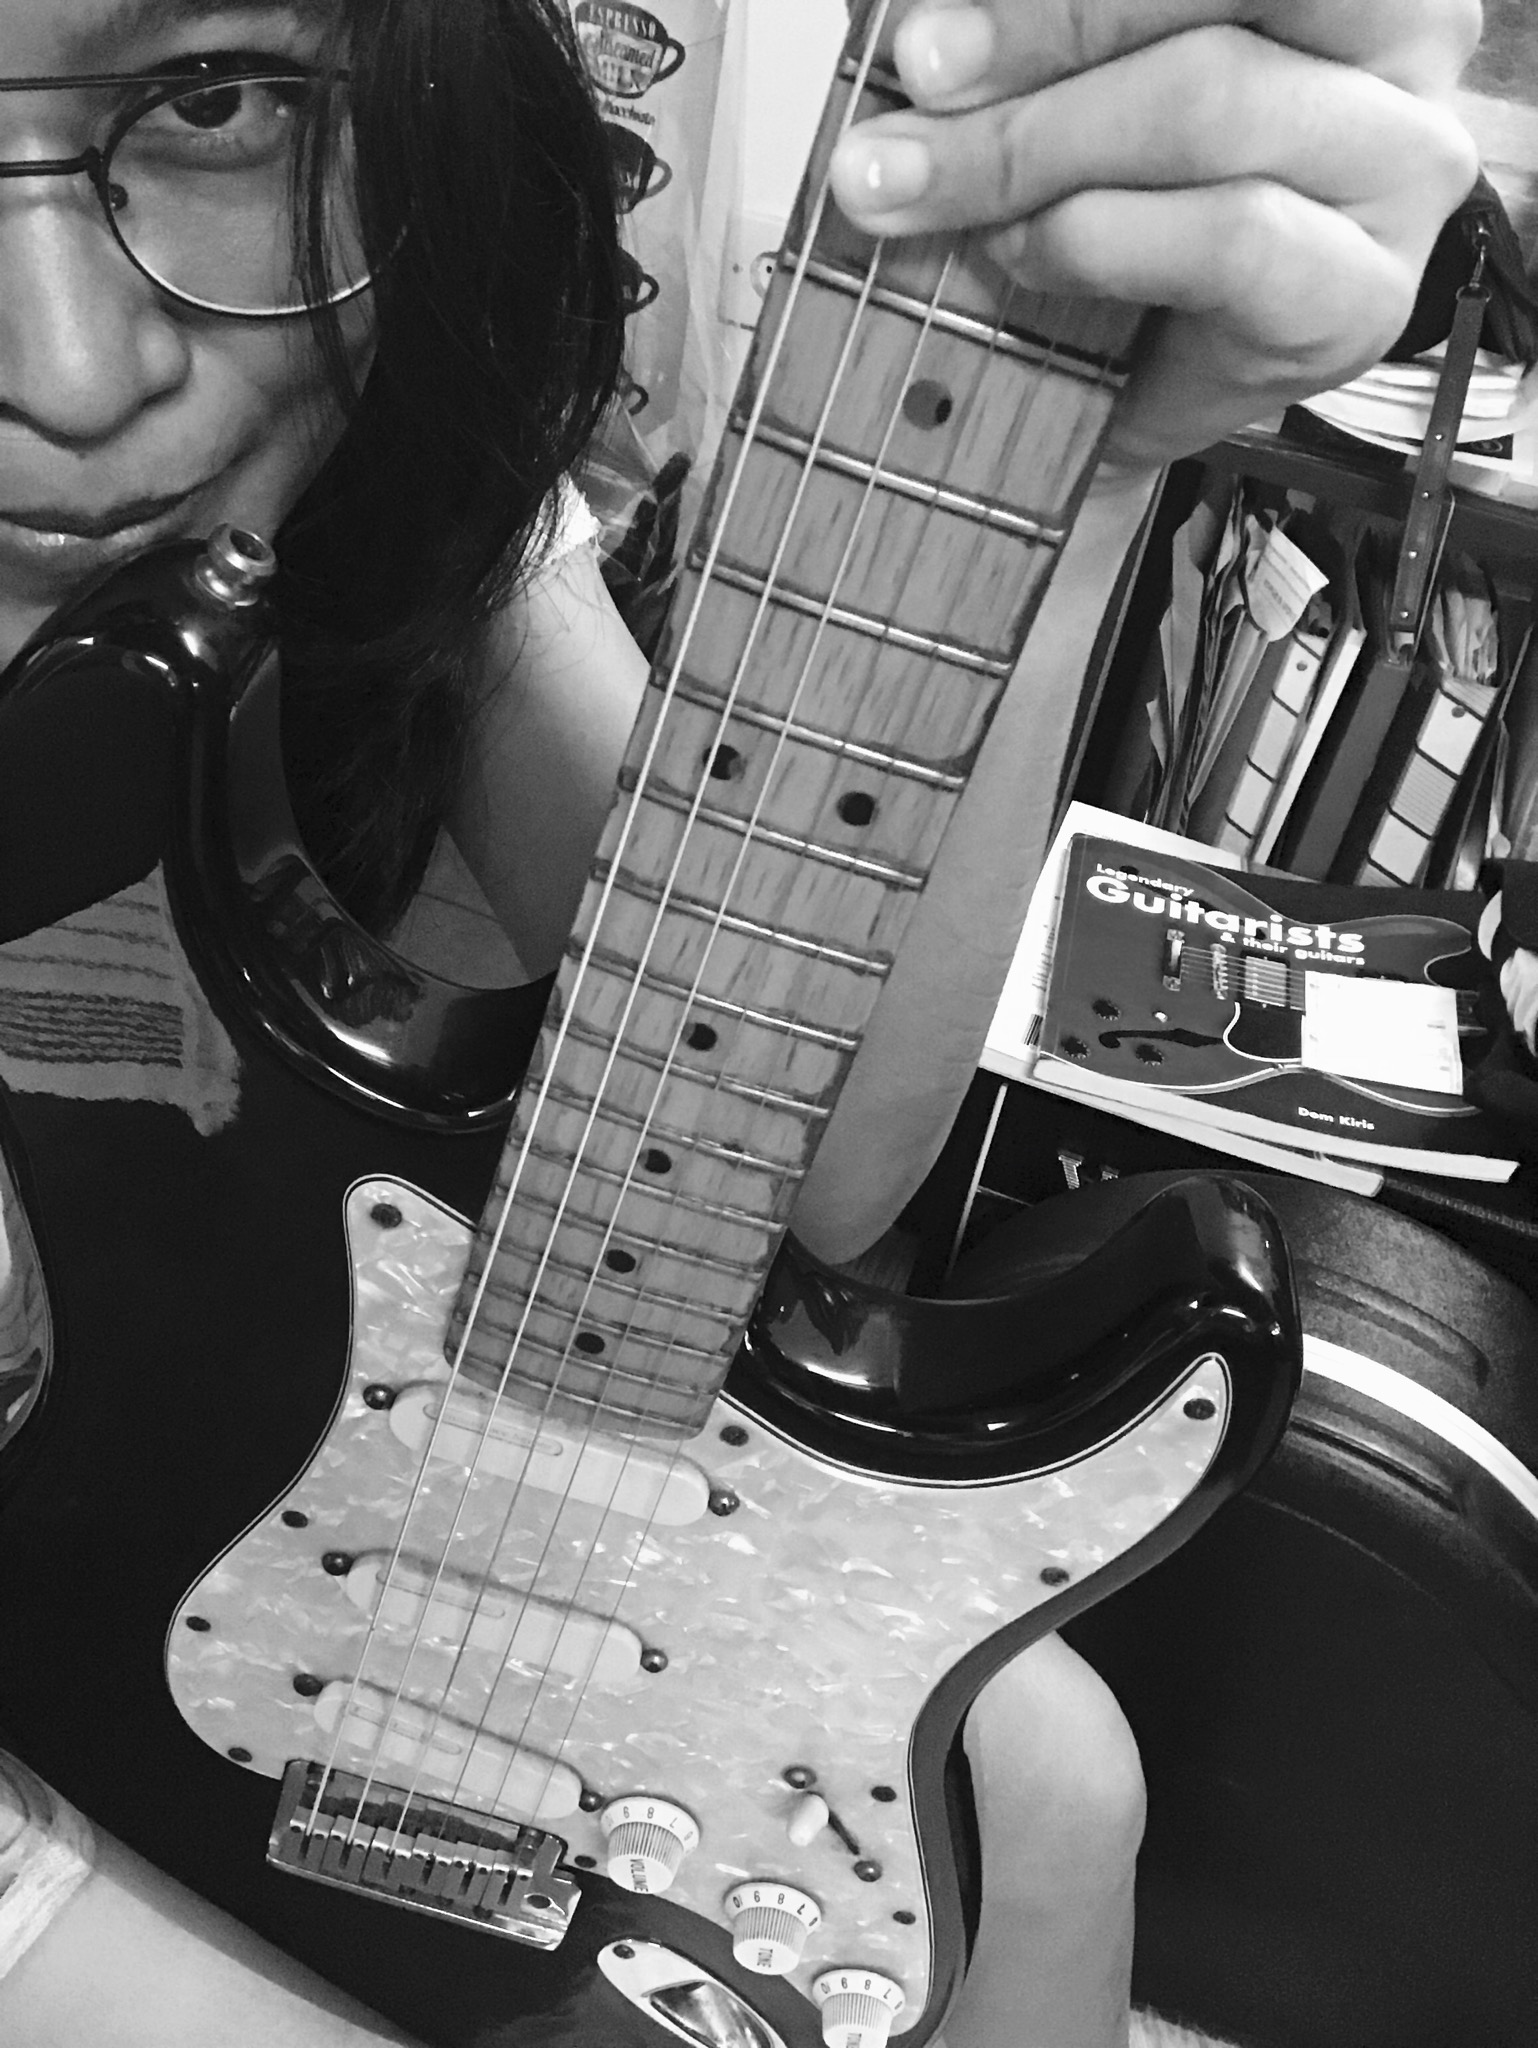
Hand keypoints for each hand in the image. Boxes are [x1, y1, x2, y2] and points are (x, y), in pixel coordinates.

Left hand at [829, 0, 1481, 467]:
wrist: (1115, 397)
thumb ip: (1027, 25)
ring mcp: (1402, 167)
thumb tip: (916, 4)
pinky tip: (1017, 254)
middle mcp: (1402, 38)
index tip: (928, 19)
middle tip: (916, 74)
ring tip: (921, 186)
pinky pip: (1225, 238)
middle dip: (1047, 28)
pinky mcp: (1361, 297)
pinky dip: (1093, 240)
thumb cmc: (1100, 216)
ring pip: (1211, 103)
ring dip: (1035, 146)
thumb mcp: (1061, 79)